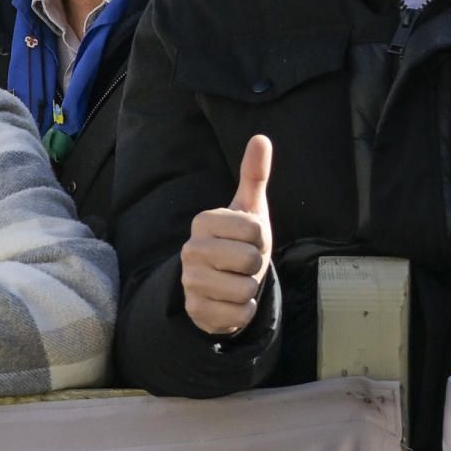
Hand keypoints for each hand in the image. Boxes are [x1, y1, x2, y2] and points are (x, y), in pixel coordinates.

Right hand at [181, 135, 274, 338]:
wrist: (218, 284)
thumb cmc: (238, 243)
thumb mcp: (249, 209)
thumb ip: (254, 175)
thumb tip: (261, 138)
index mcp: (203, 221)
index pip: (254, 230)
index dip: (261, 238)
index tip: (247, 239)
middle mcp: (191, 249)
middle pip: (250, 259)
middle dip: (256, 266)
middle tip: (242, 264)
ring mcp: (190, 281)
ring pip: (245, 288)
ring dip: (250, 289)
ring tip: (236, 282)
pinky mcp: (195, 309)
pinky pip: (239, 313)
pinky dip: (243, 311)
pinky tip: (229, 302)